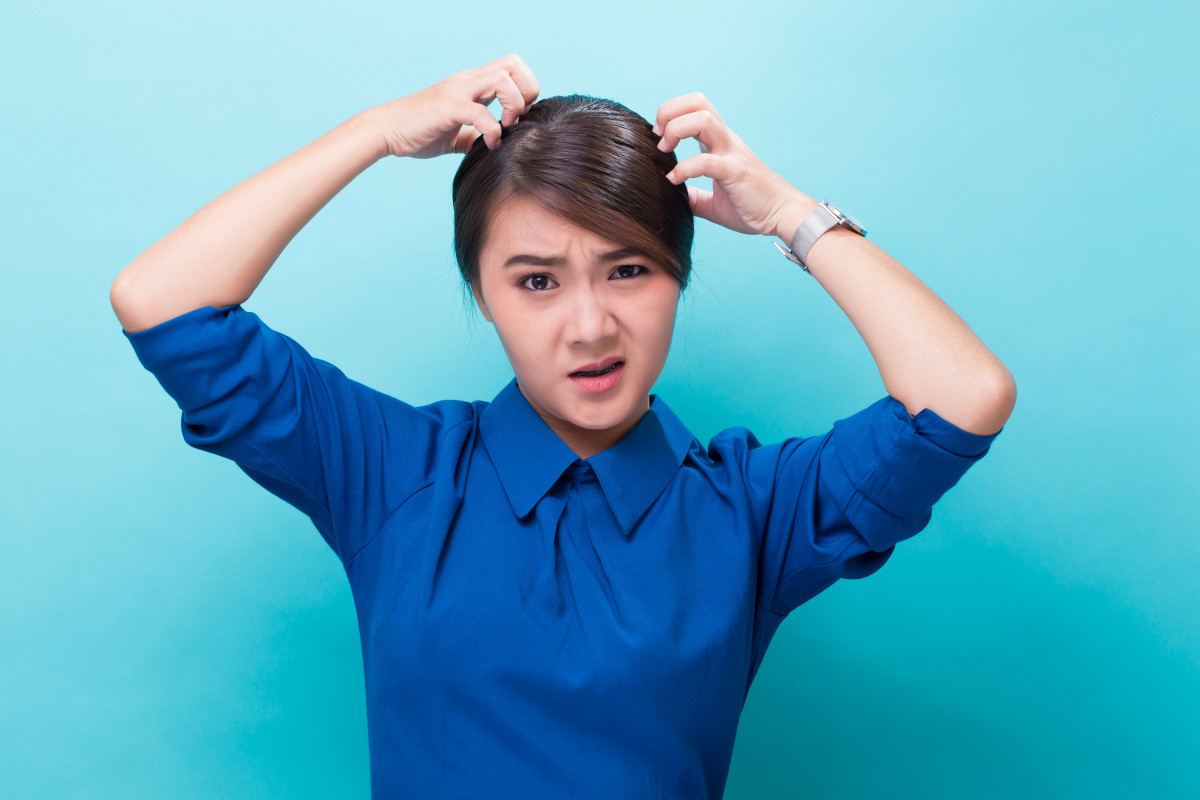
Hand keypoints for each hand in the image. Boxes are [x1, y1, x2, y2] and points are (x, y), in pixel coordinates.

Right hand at [365, 54, 540, 158]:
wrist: (386, 131)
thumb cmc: (419, 132)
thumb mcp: (457, 135)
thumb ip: (478, 136)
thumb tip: (498, 148)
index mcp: (472, 83)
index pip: (513, 67)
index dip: (525, 90)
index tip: (518, 118)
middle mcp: (468, 81)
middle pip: (513, 64)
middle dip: (526, 92)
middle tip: (517, 120)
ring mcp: (457, 91)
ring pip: (502, 79)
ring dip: (512, 106)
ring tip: (505, 129)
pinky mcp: (447, 107)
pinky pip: (480, 112)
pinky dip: (492, 131)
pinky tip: (489, 145)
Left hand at [652, 92, 813, 238]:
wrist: (783, 216)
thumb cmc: (752, 207)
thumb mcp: (713, 203)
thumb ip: (692, 197)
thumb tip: (670, 200)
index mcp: (720, 142)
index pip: (694, 106)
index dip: (670, 114)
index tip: (658, 140)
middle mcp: (726, 141)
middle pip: (697, 101)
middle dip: (670, 113)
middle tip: (659, 141)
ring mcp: (732, 154)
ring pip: (702, 119)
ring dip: (676, 130)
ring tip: (665, 153)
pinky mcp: (736, 172)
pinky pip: (706, 161)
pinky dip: (684, 168)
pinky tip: (674, 181)